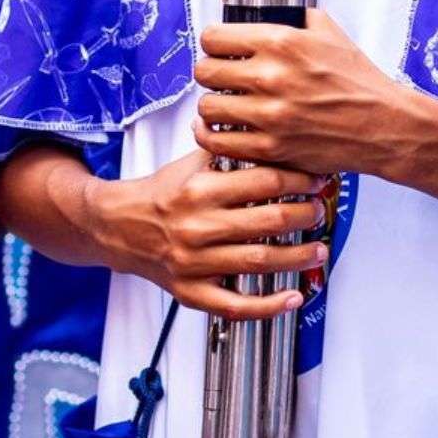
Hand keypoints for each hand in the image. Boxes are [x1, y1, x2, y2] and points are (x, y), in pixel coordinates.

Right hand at [87, 151, 325, 320]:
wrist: (117, 226)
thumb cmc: (161, 193)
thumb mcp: (190, 163)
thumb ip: (227, 149)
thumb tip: (269, 131)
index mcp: (200, 190)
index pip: (264, 182)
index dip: (299, 180)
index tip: (316, 179)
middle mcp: (197, 227)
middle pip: (267, 222)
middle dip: (304, 216)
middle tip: (319, 210)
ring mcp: (194, 263)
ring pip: (258, 263)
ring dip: (298, 258)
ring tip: (319, 251)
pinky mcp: (191, 292)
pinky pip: (235, 306)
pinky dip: (268, 305)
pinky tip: (293, 296)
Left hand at [191, 8, 417, 178]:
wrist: (382, 124)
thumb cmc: (358, 81)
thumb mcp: (328, 32)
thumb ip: (293, 18)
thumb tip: (264, 8)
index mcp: (282, 42)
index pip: (213, 37)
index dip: (213, 42)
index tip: (218, 48)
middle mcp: (271, 76)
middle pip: (204, 71)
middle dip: (210, 72)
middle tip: (220, 77)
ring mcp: (268, 115)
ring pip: (207, 107)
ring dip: (213, 105)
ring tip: (225, 104)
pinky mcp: (270, 147)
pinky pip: (218, 140)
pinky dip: (213, 135)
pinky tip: (222, 129)